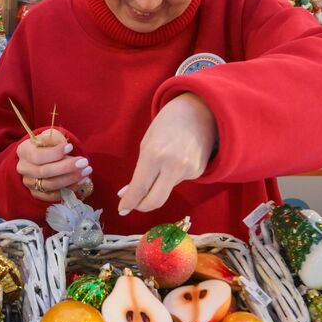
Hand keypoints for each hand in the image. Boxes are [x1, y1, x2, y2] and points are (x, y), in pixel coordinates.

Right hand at [16, 129, 89, 203]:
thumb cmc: (48, 144)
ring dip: (70, 179)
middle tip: (84, 162)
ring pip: (50, 185)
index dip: (54, 153)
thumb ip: (55, 139)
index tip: (70, 147)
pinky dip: (68, 189)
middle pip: (44, 172)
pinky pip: (53, 196)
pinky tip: (81, 182)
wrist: (44, 157)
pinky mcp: (37, 194)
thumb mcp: (51, 136)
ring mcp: (29, 183)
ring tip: (86, 172)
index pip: (37, 156)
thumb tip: (62, 144)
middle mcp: (24, 169)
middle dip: (66, 168)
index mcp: (24, 151)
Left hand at [117, 93, 216, 215]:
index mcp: (154, 154)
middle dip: (141, 207)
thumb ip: (139, 171)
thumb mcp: (147, 144)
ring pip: (166, 190)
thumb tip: (129, 193)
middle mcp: (173, 165)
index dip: (129, 202)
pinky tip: (175, 160)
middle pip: (155, 201)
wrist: (199, 111)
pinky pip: (178, 182)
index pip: (139, 188)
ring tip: (162, 164)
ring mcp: (189, 170)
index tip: (122, 209)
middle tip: (133, 205)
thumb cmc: (166, 124)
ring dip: (157, 185)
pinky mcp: (199, 172)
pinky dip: (171, 177)